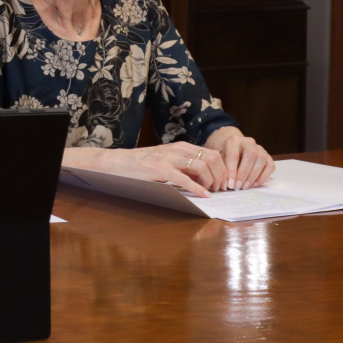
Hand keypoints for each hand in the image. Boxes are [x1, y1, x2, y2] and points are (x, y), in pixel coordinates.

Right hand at [73, 142, 226, 196]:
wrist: (119, 162)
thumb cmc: (143, 165)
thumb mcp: (168, 161)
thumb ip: (185, 167)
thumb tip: (205, 179)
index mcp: (182, 147)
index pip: (212, 153)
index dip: (223, 169)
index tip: (224, 183)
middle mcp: (178, 149)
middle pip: (211, 159)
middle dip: (221, 175)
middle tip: (221, 189)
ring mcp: (169, 158)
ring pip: (201, 166)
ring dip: (211, 181)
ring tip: (212, 192)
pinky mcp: (160, 169)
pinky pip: (184, 178)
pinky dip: (197, 188)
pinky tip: (203, 196)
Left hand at [204, 127, 275, 189]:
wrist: (235, 150)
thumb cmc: (226, 157)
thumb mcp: (221, 160)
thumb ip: (224, 170)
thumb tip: (227, 186)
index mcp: (234, 140)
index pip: (234, 155)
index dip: (232, 172)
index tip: (230, 184)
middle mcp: (248, 142)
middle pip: (250, 155)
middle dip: (244, 174)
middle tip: (238, 187)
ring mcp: (260, 148)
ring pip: (261, 160)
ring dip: (253, 176)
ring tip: (245, 187)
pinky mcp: (268, 156)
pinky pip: (270, 166)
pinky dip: (263, 177)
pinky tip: (254, 184)